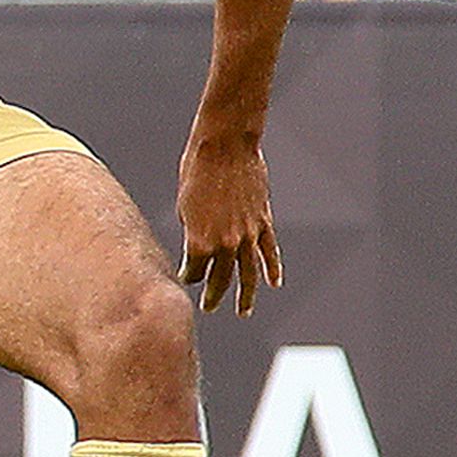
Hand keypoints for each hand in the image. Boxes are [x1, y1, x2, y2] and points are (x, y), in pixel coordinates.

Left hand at [177, 131, 280, 316]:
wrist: (226, 145)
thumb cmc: (196, 170)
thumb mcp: (184, 204)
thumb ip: (193, 231)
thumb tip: (199, 245)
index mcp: (200, 240)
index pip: (194, 271)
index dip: (188, 276)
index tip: (186, 278)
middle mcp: (226, 243)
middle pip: (221, 279)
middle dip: (214, 295)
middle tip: (208, 308)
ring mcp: (248, 234)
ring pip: (249, 273)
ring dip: (247, 295)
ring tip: (243, 311)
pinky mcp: (264, 222)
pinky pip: (270, 251)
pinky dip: (273, 268)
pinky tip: (273, 283)